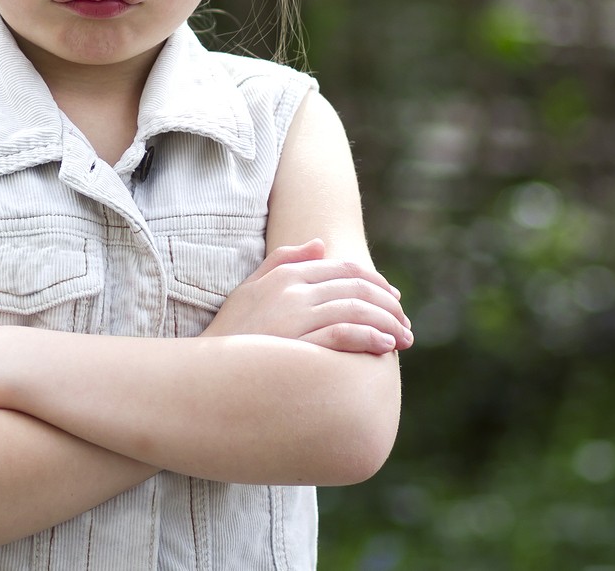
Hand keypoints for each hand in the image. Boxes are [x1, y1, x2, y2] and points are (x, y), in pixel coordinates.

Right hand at [202, 239, 412, 353]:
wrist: (208, 370)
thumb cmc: (232, 332)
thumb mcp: (250, 288)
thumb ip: (283, 261)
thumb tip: (320, 243)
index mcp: (286, 275)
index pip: (344, 269)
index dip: (376, 282)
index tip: (393, 299)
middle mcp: (294, 290)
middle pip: (357, 288)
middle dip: (389, 304)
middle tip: (406, 324)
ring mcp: (296, 316)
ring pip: (357, 310)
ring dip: (388, 323)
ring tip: (404, 339)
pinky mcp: (299, 344)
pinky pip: (345, 335)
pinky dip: (370, 338)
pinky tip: (385, 347)